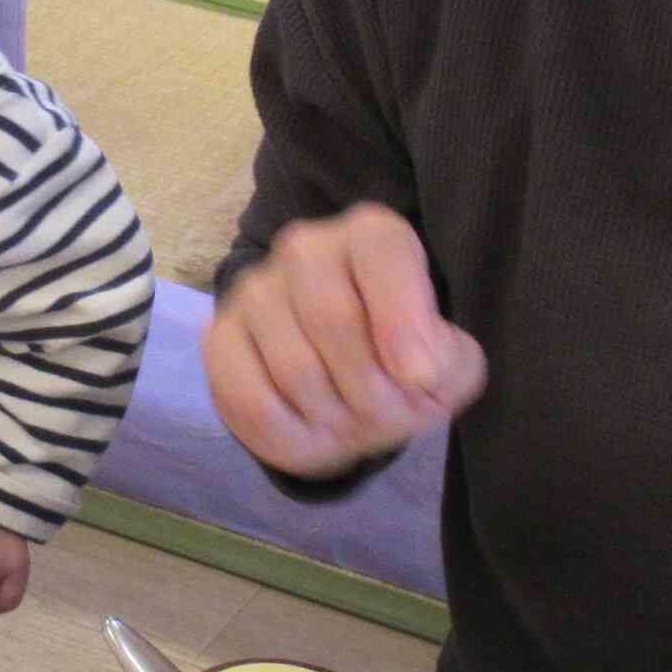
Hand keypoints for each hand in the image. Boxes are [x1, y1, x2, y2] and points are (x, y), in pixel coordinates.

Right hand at [205, 202, 486, 477]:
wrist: (344, 383)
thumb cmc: (403, 363)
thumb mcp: (449, 362)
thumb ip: (449, 361)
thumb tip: (417, 371)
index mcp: (372, 236)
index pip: (382, 255)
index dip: (402, 321)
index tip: (421, 379)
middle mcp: (307, 248)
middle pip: (333, 319)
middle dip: (370, 387)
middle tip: (390, 416)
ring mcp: (256, 291)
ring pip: (293, 368)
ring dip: (334, 416)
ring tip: (354, 421)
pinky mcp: (221, 338)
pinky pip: (253, 401)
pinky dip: (293, 435)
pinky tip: (313, 430)